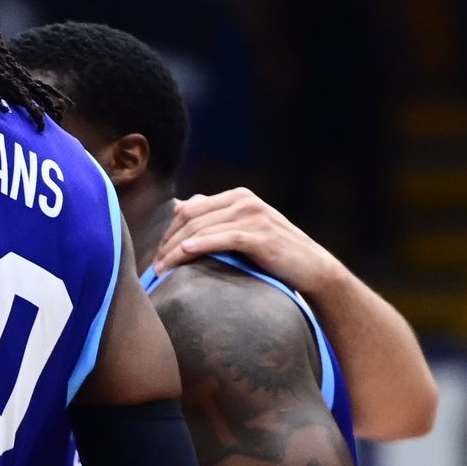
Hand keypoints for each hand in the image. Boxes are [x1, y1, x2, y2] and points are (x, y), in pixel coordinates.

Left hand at [152, 187, 341, 293]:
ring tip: (162, 269)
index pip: (189, 210)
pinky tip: (185, 252)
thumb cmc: (273, 252)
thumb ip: (214, 216)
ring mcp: (253, 216)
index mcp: (237, 196)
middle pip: (191, 219)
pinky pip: (223, 238)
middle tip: (154, 266)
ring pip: (202, 229)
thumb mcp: (242, 229)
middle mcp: (244, 200)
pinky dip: (202, 244)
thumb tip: (178, 206)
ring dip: (177, 250)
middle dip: (168, 242)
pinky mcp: (260, 235)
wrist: (312, 268)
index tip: (155, 254)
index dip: (167, 232)